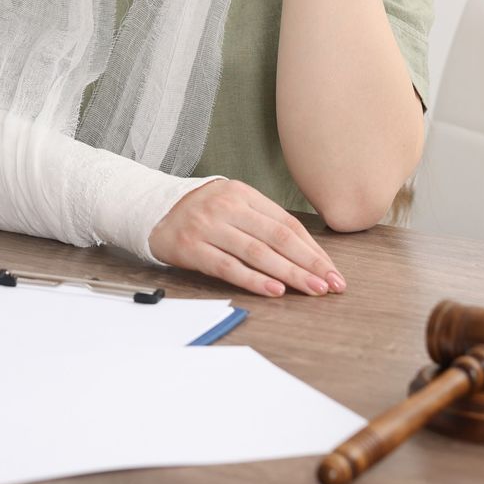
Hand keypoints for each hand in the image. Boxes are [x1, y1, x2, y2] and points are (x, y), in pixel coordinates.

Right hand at [148, 180, 345, 297]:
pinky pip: (228, 266)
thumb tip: (306, 253)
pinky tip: (274, 290)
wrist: (153, 210)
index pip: (287, 223)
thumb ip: (262, 222)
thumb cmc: (201, 212)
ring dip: (289, 274)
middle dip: (309, 263)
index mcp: (243, 193)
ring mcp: (208, 226)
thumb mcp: (232, 204)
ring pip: (257, 252)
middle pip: (277, 237)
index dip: (312, 249)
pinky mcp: (192, 247)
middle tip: (330, 283)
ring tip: (312, 289)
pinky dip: (254, 279)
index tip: (331, 270)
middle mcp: (227, 206)